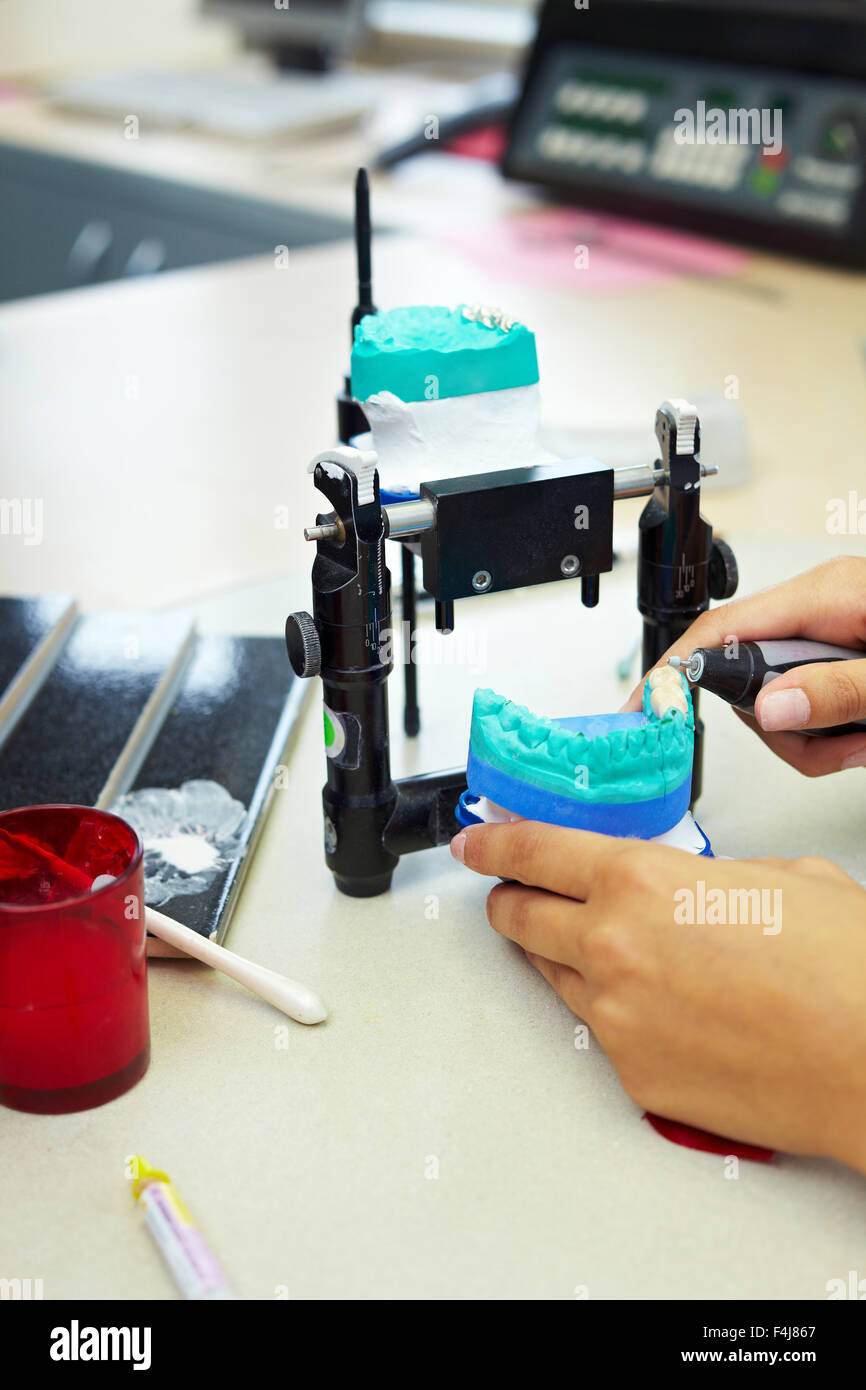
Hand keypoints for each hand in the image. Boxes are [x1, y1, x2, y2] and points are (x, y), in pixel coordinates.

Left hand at [451, 820, 865, 1172]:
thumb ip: (707, 877)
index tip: (477, 843)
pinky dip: (611, 1010)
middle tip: (510, 894)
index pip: (534, 852)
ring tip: (598, 949)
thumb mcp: (778, 877)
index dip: (495, 844)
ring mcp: (615, 1017)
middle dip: (509, 901)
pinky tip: (651, 1003)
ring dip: (559, 954)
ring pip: (554, 975)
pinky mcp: (632, 1075)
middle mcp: (612, 947)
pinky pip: (599, 1030)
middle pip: (521, 917)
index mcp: (641, 882)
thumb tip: (691, 888)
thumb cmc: (845, 973)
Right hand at [623, 555, 865, 775]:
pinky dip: (829, 732)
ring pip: (776, 700)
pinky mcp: (837, 655)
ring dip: (813, 738)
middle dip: (781, 729)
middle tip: (834, 745)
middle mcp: (820, 608)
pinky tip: (862, 733)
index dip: (676, 669)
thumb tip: (770, 708)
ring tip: (861, 739)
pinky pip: (803, 702)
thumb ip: (838, 690)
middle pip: (749, 677)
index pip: (723, 628)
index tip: (646, 707)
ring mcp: (827, 632)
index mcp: (826, 595)